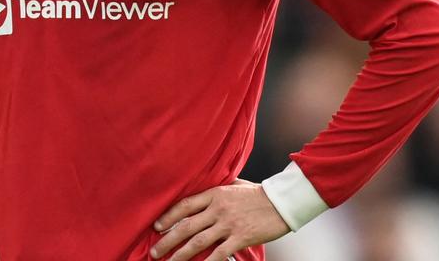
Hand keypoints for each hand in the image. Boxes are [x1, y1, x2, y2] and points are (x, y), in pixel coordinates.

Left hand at [151, 180, 289, 260]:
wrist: (283, 202)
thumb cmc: (258, 193)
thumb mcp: (234, 185)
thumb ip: (217, 189)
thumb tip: (203, 191)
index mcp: (215, 194)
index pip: (185, 205)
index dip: (168, 217)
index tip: (156, 227)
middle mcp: (218, 209)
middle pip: (187, 226)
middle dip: (168, 240)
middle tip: (155, 251)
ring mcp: (228, 224)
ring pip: (198, 241)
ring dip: (181, 254)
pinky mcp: (240, 238)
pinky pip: (219, 253)